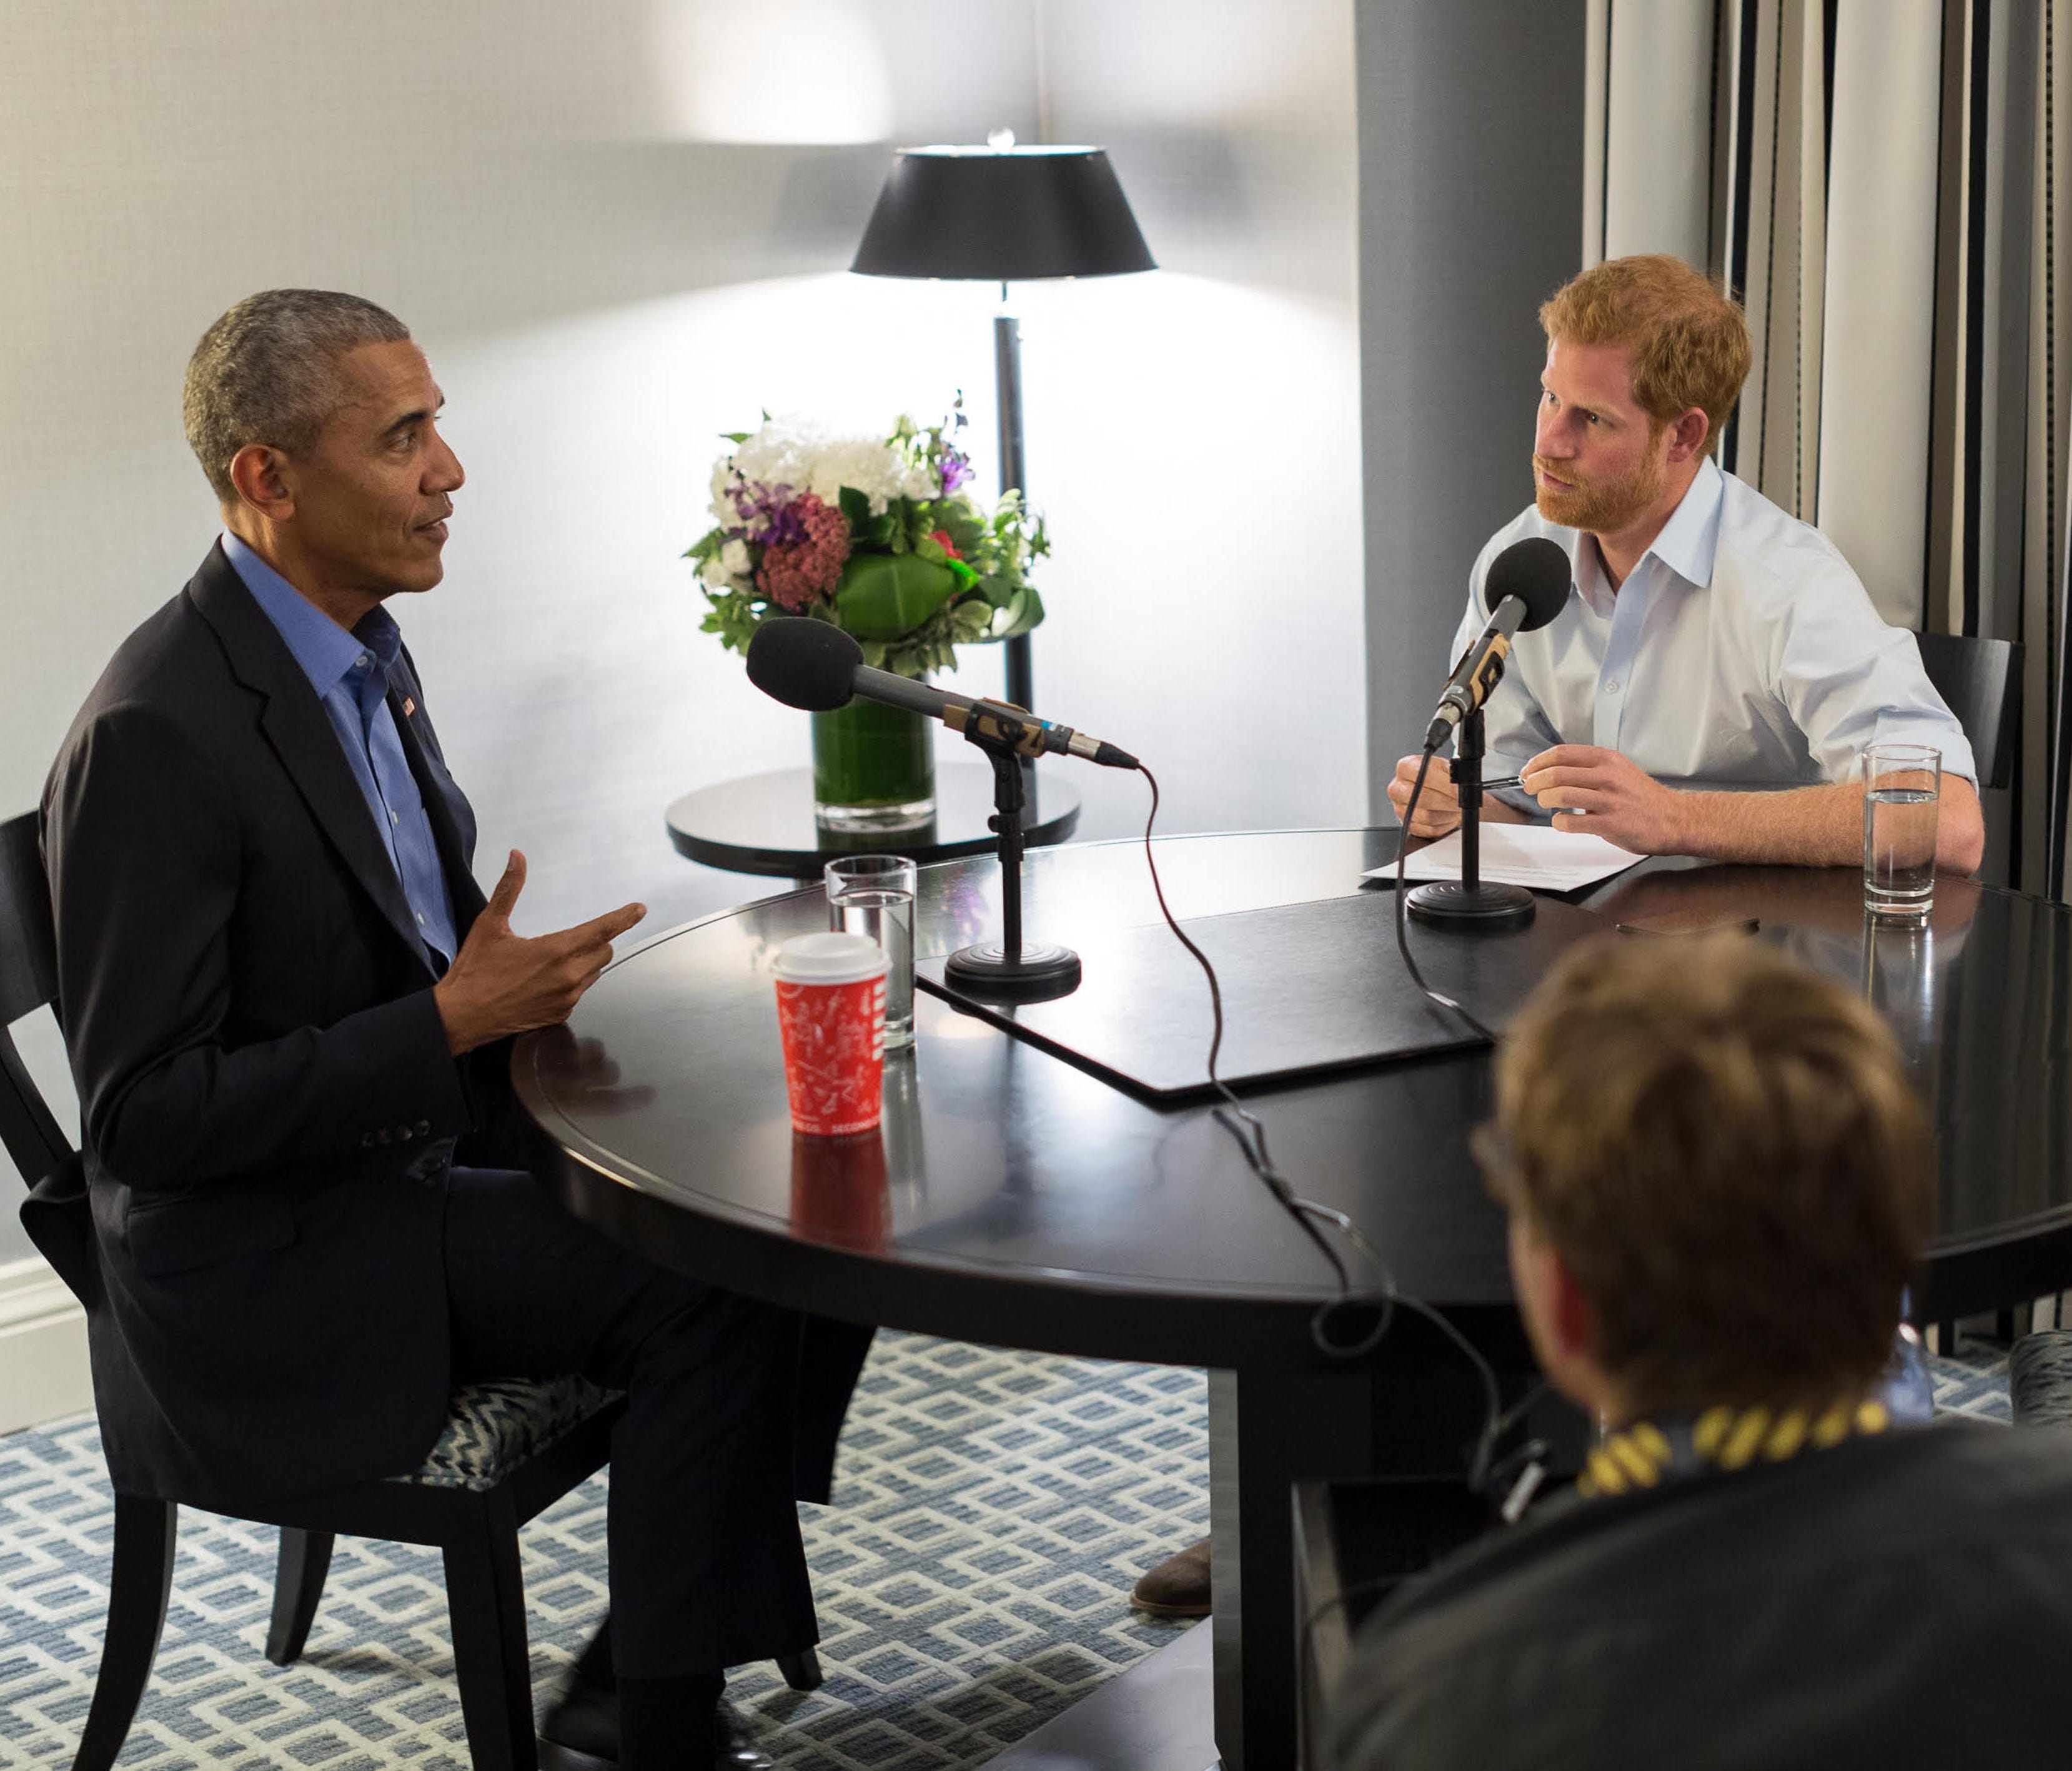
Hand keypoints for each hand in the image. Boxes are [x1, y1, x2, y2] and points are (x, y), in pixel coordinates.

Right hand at [433, 851, 646, 1054]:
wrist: (461, 1017)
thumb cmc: (475, 970)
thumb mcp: (490, 924)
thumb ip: (510, 889)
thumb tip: (517, 857)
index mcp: (556, 950)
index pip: (603, 930)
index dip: (624, 917)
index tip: (639, 909)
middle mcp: (569, 977)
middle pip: (604, 951)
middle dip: (596, 940)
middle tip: (571, 937)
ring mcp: (567, 999)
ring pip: (594, 973)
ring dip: (585, 962)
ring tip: (551, 961)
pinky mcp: (560, 1015)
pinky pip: (579, 993)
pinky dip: (571, 983)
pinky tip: (544, 981)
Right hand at [1386, 754, 1461, 838]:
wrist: (1436, 789)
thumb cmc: (1440, 777)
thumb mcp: (1447, 768)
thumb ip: (1453, 777)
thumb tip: (1459, 790)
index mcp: (1405, 768)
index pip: (1424, 777)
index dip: (1445, 785)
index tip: (1459, 790)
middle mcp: (1397, 788)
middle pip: (1424, 799)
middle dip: (1448, 801)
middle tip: (1461, 799)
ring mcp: (1400, 809)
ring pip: (1429, 817)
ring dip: (1448, 813)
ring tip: (1454, 806)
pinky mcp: (1409, 826)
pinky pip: (1430, 829)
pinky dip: (1444, 824)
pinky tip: (1447, 814)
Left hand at [1520, 745, 1684, 852]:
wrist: (1674, 818)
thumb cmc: (1642, 797)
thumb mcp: (1618, 770)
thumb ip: (1589, 769)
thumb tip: (1552, 770)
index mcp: (1607, 760)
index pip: (1562, 753)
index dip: (1538, 762)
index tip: (1528, 771)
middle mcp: (1608, 776)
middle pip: (1557, 773)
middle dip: (1535, 781)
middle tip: (1529, 788)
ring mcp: (1609, 800)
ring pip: (1561, 795)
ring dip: (1545, 800)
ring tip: (1545, 803)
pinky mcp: (1610, 824)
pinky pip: (1572, 822)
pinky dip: (1559, 822)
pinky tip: (1560, 822)